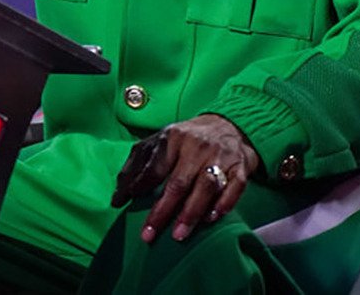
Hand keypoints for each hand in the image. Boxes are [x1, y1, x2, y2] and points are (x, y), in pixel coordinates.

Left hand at [111, 113, 259, 242]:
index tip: (124, 205)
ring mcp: (220, 156)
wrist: (227, 124)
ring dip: (192, 212)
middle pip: (178, 182)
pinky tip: (212, 218)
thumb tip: (118, 193)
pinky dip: (224, 203)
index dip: (138, 187)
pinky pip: (235, 186)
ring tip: (179, 234)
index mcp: (172, 138)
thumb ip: (138, 163)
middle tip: (149, 233)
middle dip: (162, 210)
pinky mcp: (240, 165)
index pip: (153, 167)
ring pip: (206, 186)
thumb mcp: (160, 141)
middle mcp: (196, 147)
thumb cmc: (187, 139)